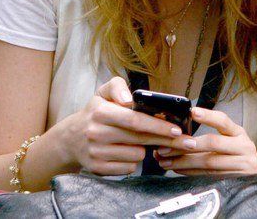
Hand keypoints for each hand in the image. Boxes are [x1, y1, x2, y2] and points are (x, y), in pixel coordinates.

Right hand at [62, 77, 181, 174]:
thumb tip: (128, 99)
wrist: (70, 139)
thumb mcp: (102, 93)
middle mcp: (97, 133)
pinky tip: (127, 152)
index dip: (158, 125)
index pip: (134, 120)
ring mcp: (96, 153)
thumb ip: (117, 86)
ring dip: (144, 149)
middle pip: (140, 139)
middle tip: (185, 141)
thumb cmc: (95, 114)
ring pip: (137, 155)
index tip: (176, 129)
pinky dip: (133, 161)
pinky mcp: (98, 169)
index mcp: (101, 112)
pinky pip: (129, 168)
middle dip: (166, 140)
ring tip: (138, 141)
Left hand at [154, 107, 256, 175]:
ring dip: (184, 162)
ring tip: (166, 161)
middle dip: (186, 145)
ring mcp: (240, 165)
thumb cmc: (239, 155)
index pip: (224, 122)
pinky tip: (178, 170)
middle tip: (166, 146)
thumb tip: (182, 131)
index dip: (208, 117)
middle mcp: (243, 147)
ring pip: (208, 162)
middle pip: (213, 144)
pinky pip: (208, 176)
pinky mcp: (234, 180)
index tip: (192, 112)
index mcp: (239, 133)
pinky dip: (191, 172)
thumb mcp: (233, 140)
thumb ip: (215, 134)